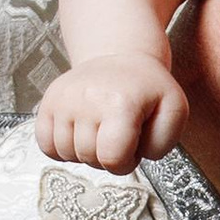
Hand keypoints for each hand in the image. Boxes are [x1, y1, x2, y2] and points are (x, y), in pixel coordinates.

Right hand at [35, 56, 187, 171]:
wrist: (119, 56)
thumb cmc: (147, 88)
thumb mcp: (174, 110)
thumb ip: (163, 142)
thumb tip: (135, 155)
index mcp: (120, 103)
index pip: (113, 159)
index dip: (126, 163)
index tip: (132, 149)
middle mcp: (86, 99)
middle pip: (89, 159)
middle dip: (107, 158)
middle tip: (117, 136)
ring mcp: (63, 100)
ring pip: (66, 154)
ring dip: (84, 153)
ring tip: (99, 132)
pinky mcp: (48, 102)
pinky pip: (45, 145)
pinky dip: (61, 147)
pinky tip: (79, 133)